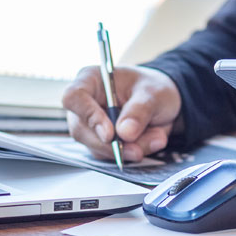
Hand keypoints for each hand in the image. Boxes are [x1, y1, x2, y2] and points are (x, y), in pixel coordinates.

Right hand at [62, 65, 181, 162]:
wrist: (161, 101)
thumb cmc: (152, 88)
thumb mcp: (153, 94)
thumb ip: (139, 111)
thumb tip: (124, 133)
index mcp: (91, 80)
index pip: (74, 97)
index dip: (88, 116)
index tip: (109, 134)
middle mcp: (85, 103)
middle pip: (82, 130)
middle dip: (112, 144)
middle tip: (138, 149)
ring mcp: (90, 125)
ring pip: (97, 148)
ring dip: (128, 149)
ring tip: (157, 136)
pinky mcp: (100, 142)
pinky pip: (111, 155)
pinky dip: (133, 152)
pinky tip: (151, 139)